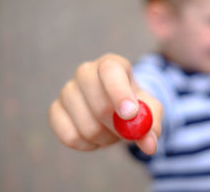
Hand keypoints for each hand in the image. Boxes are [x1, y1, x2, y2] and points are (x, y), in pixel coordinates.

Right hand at [48, 53, 162, 154]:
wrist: (118, 113)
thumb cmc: (136, 106)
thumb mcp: (150, 111)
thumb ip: (153, 124)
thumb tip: (149, 144)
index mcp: (111, 64)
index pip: (110, 70)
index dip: (119, 92)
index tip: (130, 114)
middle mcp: (86, 72)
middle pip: (96, 98)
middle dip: (115, 123)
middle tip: (126, 131)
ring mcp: (67, 90)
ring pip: (85, 124)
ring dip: (105, 137)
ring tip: (113, 131)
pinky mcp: (55, 110)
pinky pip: (70, 136)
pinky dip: (88, 145)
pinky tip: (96, 137)